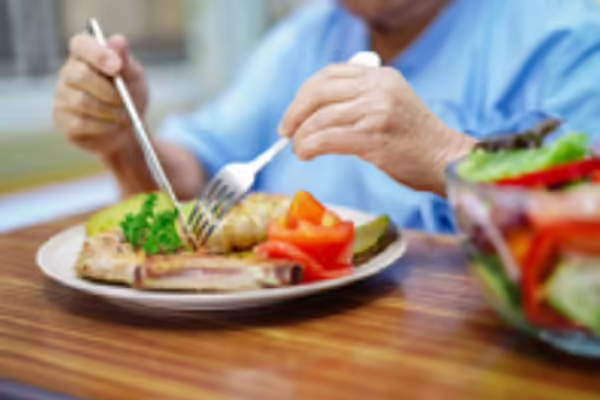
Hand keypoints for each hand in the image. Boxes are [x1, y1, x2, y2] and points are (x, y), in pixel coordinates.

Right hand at [53, 33, 147, 156]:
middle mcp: (68, 73)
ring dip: (110, 111)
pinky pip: (80, 123)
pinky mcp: (62, 120)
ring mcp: (62, 97)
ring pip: (81, 102)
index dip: (97, 54)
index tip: (117, 67)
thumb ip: (126, 61)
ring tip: (124, 116)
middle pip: (79, 75)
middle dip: (109, 91)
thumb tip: (118, 41)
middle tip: (126, 101)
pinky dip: (103, 126)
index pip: (80, 44)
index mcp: (85, 55)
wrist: (129, 129)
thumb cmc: (130, 96)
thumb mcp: (135, 77)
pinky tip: (113, 125)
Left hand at [279, 64, 475, 194]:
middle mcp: (378, 88)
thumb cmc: (415, 140)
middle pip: (318, 91)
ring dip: (301, 136)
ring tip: (299, 149)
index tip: (294, 113)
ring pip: (319, 118)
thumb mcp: (391, 104)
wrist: (445, 159)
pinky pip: (326, 139)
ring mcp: (376, 111)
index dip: (304, 94)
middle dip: (295, 112)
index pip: (329, 75)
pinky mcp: (373, 137)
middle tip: (286, 132)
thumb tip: (315, 112)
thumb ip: (360, 100)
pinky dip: (309, 147)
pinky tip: (306, 155)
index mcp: (380, 76)